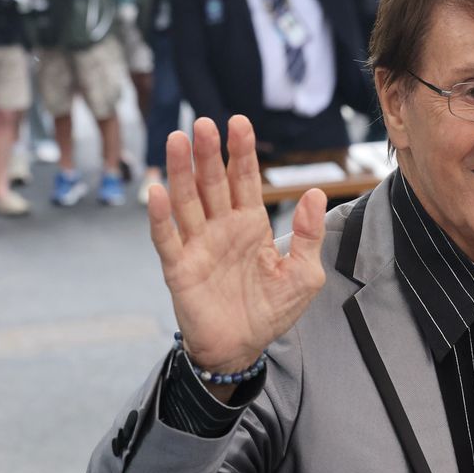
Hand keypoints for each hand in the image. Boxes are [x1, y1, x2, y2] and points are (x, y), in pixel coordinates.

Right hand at [148, 117, 327, 393]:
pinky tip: (157, 190)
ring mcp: (198, 245)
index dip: (241, 152)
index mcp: (250, 224)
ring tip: (178, 140)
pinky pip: (167, 238)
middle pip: (212, 182)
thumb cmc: (271, 310)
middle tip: (205, 124)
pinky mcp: (179, 268)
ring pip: (186, 201)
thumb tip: (316, 194)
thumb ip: (309, 235)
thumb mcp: (304, 274)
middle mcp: (221, 228)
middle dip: (208, 153)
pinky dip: (160, 216)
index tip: (239, 123)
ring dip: (181, 171)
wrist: (241, 349)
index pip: (244, 180)